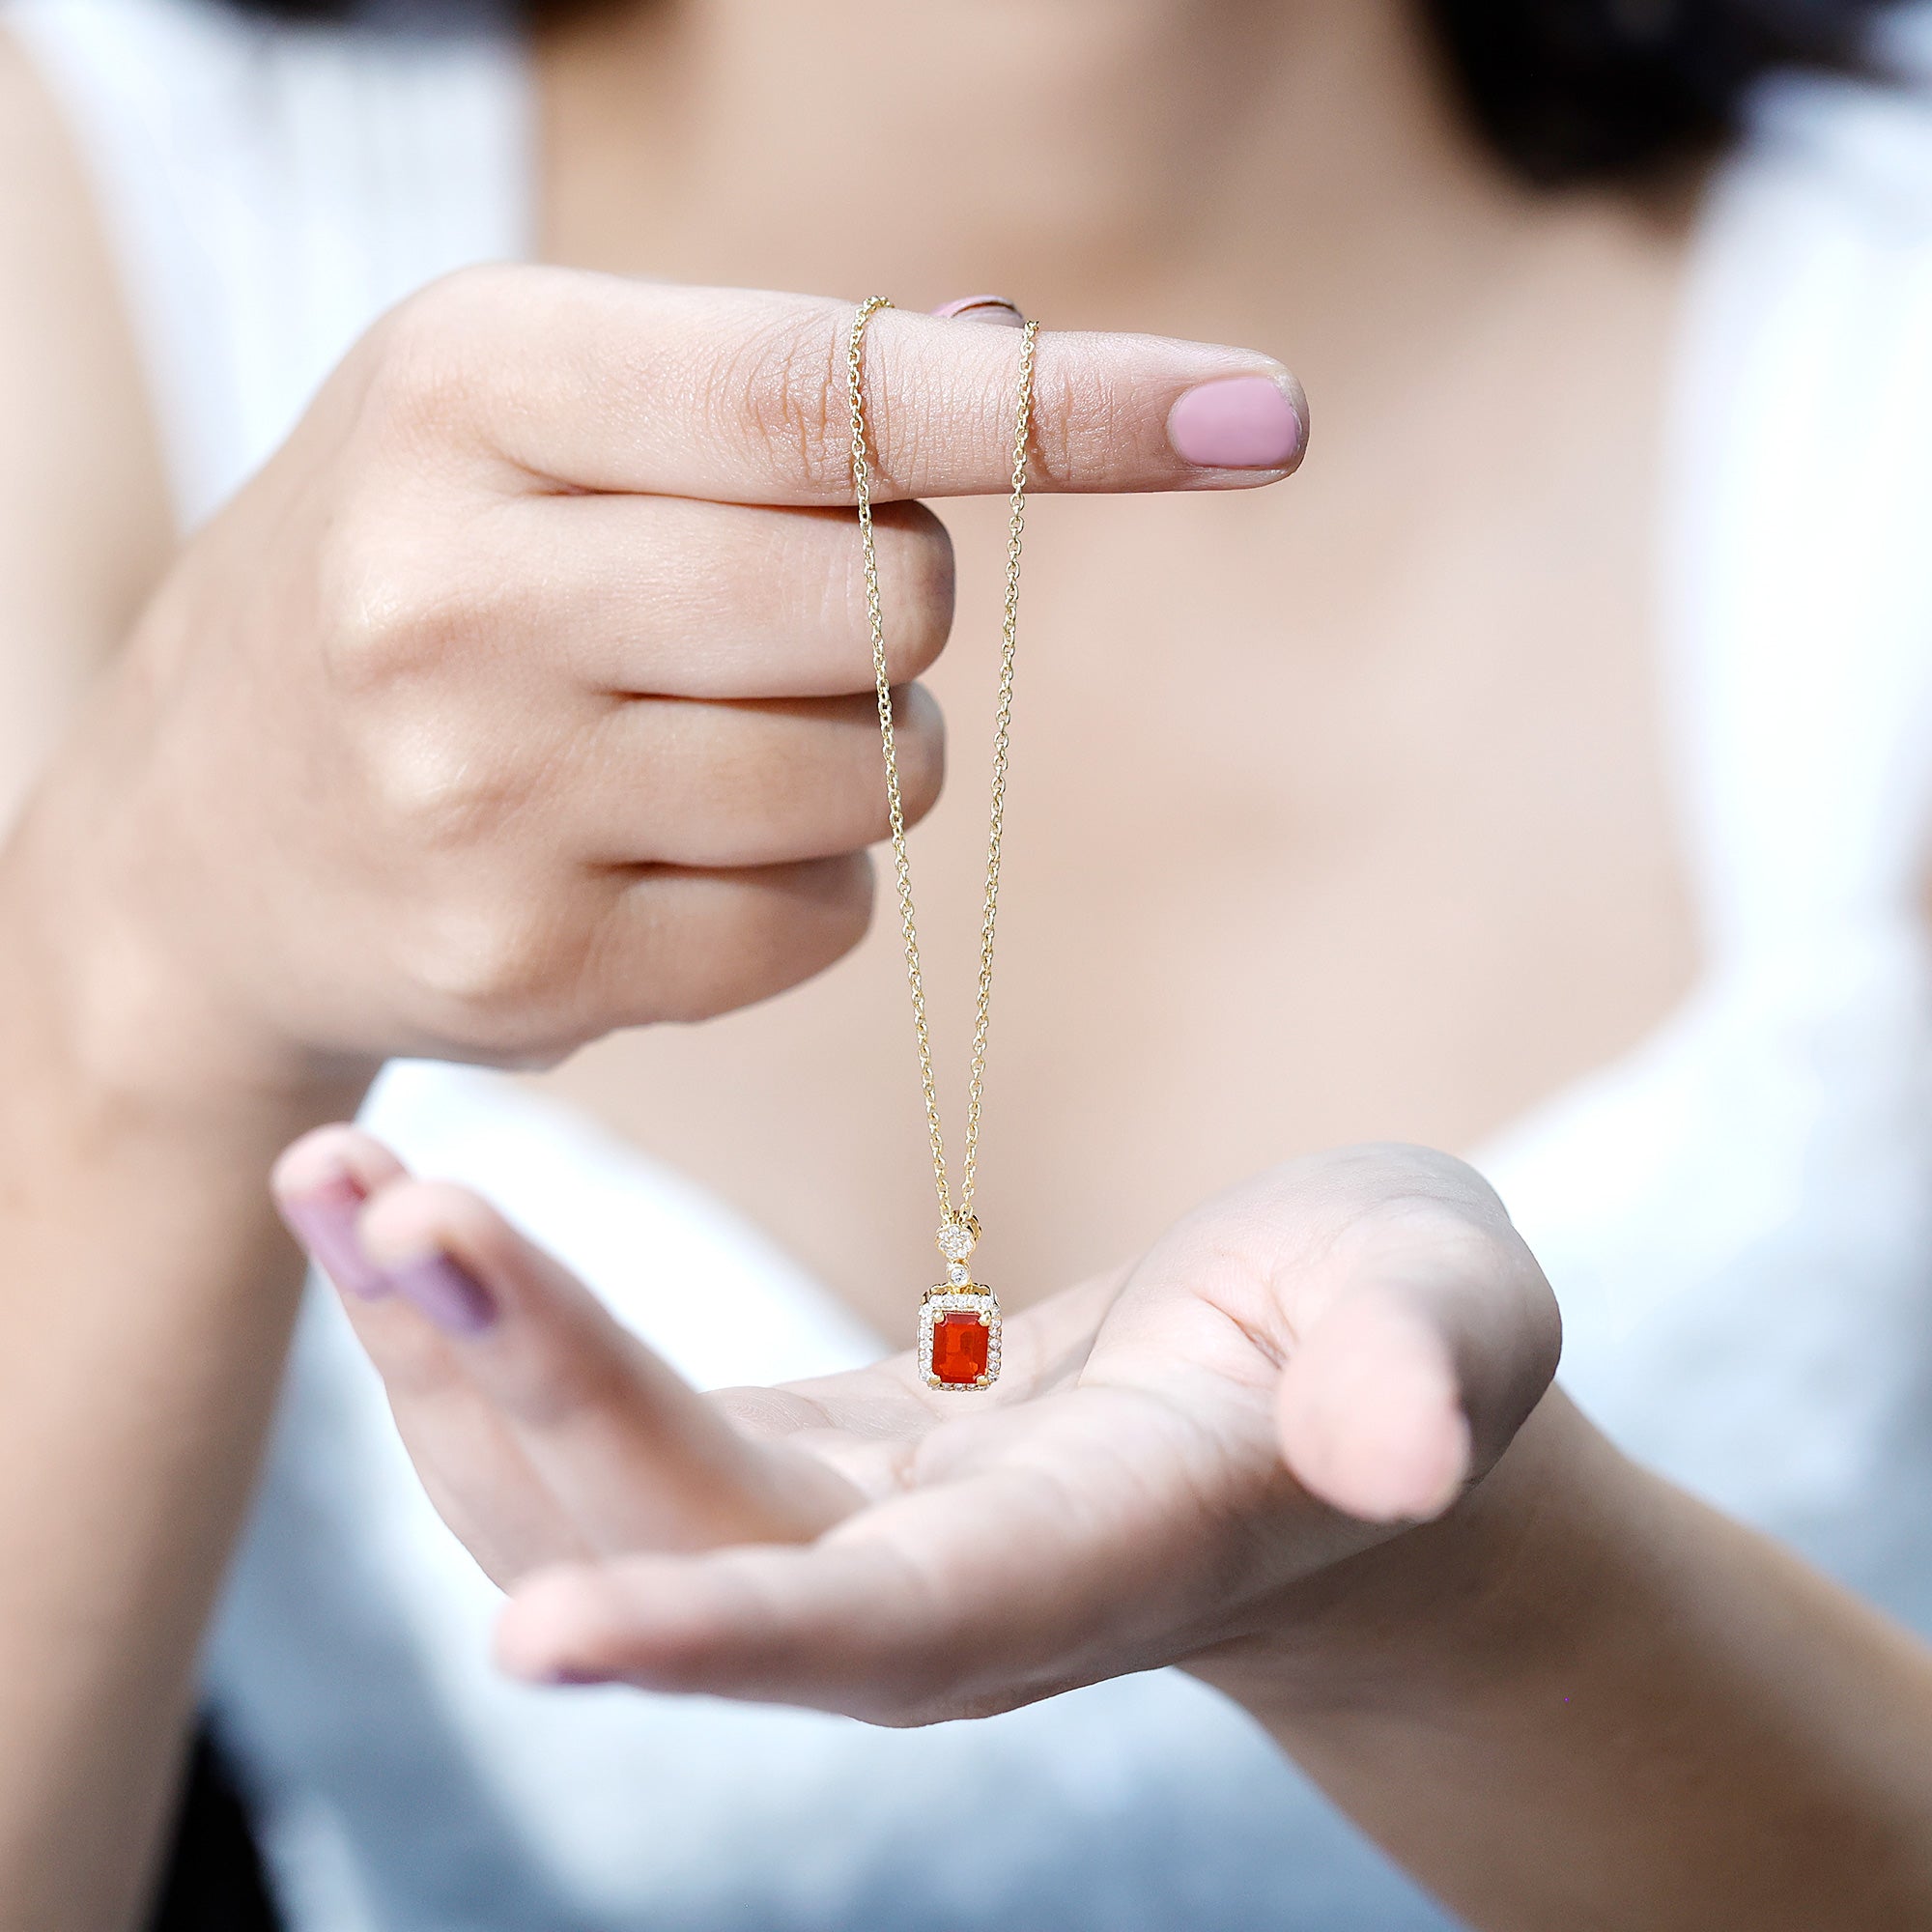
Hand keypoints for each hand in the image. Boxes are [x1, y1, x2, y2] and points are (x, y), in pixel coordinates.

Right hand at [8, 275, 1304, 1092]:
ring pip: (878, 779)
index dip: (1066, 410)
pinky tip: (661, 855)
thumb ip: (771, 386)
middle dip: (894, 614)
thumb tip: (1012, 342)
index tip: (1263, 418)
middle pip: (894, 606)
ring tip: (692, 738)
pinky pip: (820, 925)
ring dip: (854, 756)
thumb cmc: (418, 579)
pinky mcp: (526, 972)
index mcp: (474, 385)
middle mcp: (463, 590)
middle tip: (769, 615)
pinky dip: (797, 888)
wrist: (199, 832)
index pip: (833, 394)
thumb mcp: (532, 420)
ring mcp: (485, 801)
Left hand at [273, 1132, 1556, 1723]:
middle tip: (376, 1191)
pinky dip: (486, 1346)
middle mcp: (929, 1594)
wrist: (1340, 1407)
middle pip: (682, 1533)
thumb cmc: (1409, 1343)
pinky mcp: (797, 1473)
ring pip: (590, 1505)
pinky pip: (596, 1443)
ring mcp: (843, 1544)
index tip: (538, 1641)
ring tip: (333, 1177)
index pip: (890, 1629)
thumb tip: (1412, 1443)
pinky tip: (405, 1227)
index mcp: (1088, 1555)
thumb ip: (1421, 1377)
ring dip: (444, 1366)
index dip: (729, 1637)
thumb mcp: (1442, 1319)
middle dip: (522, 1384)